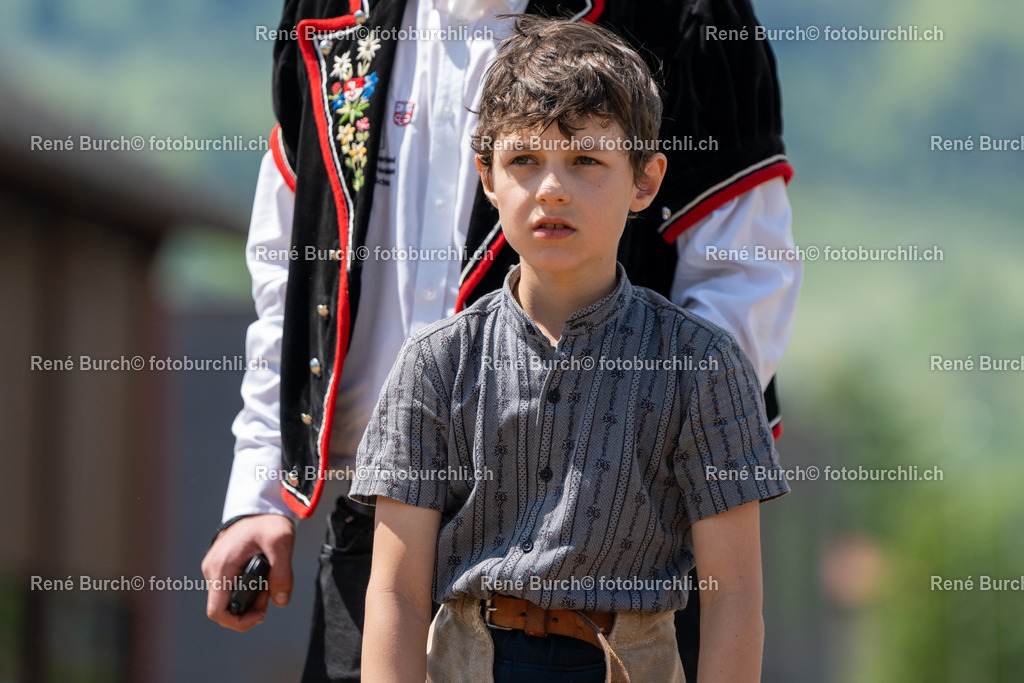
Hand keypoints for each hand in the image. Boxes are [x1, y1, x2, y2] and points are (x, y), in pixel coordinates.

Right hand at [201, 514, 294, 630]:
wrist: (259, 506)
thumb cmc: (268, 522)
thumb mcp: (281, 543)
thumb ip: (283, 574)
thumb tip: (281, 601)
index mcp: (222, 566)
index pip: (217, 611)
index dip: (239, 622)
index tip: (261, 614)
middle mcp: (212, 569)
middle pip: (226, 607)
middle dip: (250, 607)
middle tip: (271, 592)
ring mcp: (214, 568)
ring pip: (228, 598)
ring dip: (250, 598)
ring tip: (269, 580)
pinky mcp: (219, 566)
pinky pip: (229, 587)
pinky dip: (246, 588)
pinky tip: (262, 576)